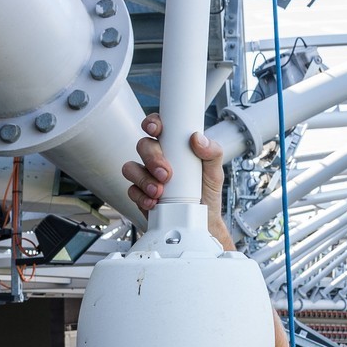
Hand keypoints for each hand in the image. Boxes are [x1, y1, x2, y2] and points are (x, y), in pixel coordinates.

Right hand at [122, 114, 233, 247]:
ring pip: (131, 168)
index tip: (155, 129)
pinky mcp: (142, 194)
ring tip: (159, 191)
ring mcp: (148, 176)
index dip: (153, 123)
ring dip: (144, 179)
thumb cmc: (207, 194)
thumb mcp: (215, 172)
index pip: (158, 128)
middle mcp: (158, 158)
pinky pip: (132, 190)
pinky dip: (141, 197)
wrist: (204, 223)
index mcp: (174, 147)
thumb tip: (198, 139)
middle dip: (152, 158)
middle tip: (166, 173)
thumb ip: (212, 152)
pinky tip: (153, 202)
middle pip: (144, 146)